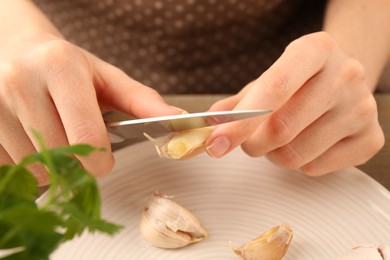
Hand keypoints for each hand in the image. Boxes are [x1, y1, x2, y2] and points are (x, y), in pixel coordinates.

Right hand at [0, 34, 181, 184]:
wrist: (16, 51)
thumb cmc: (66, 66)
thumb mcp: (106, 77)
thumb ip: (141, 100)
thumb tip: (176, 119)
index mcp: (59, 66)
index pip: (86, 138)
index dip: (101, 161)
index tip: (104, 159)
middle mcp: (19, 82)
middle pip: (61, 158)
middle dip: (78, 162)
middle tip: (79, 144)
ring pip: (34, 168)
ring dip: (53, 165)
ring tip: (55, 137)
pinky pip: (9, 167)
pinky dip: (27, 163)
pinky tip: (32, 138)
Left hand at [206, 32, 383, 174]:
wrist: (342, 77)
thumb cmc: (298, 80)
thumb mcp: (266, 79)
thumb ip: (235, 103)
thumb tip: (208, 128)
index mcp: (315, 50)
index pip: (273, 88)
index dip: (238, 122)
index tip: (215, 143)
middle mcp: (345, 75)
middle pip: (281, 130)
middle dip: (252, 144)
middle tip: (250, 139)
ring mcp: (362, 108)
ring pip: (294, 155)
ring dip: (274, 155)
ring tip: (280, 139)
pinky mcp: (370, 139)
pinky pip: (315, 168)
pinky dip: (299, 163)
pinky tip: (304, 144)